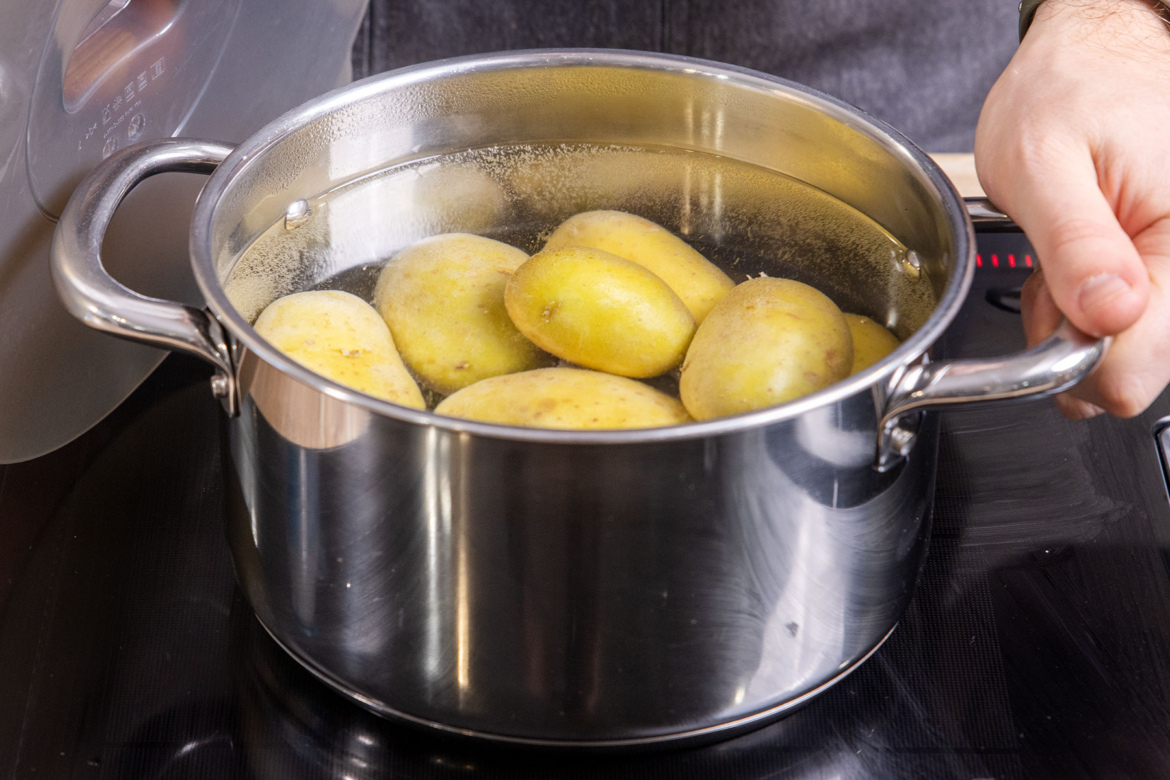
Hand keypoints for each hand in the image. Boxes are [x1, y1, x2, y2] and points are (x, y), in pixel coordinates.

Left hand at [974, 0, 1169, 417]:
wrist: (1090, 54)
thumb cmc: (1066, 91)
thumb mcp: (1042, 163)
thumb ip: (1075, 245)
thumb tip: (1109, 315)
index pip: (1138, 367)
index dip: (1075, 361)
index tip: (1049, 319)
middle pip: (1129, 367)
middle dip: (1070, 338)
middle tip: (1047, 274)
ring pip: (1118, 348)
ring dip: (1070, 318)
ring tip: (1057, 254)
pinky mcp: (1161, 269)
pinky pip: (1118, 321)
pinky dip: (1078, 303)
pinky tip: (1068, 262)